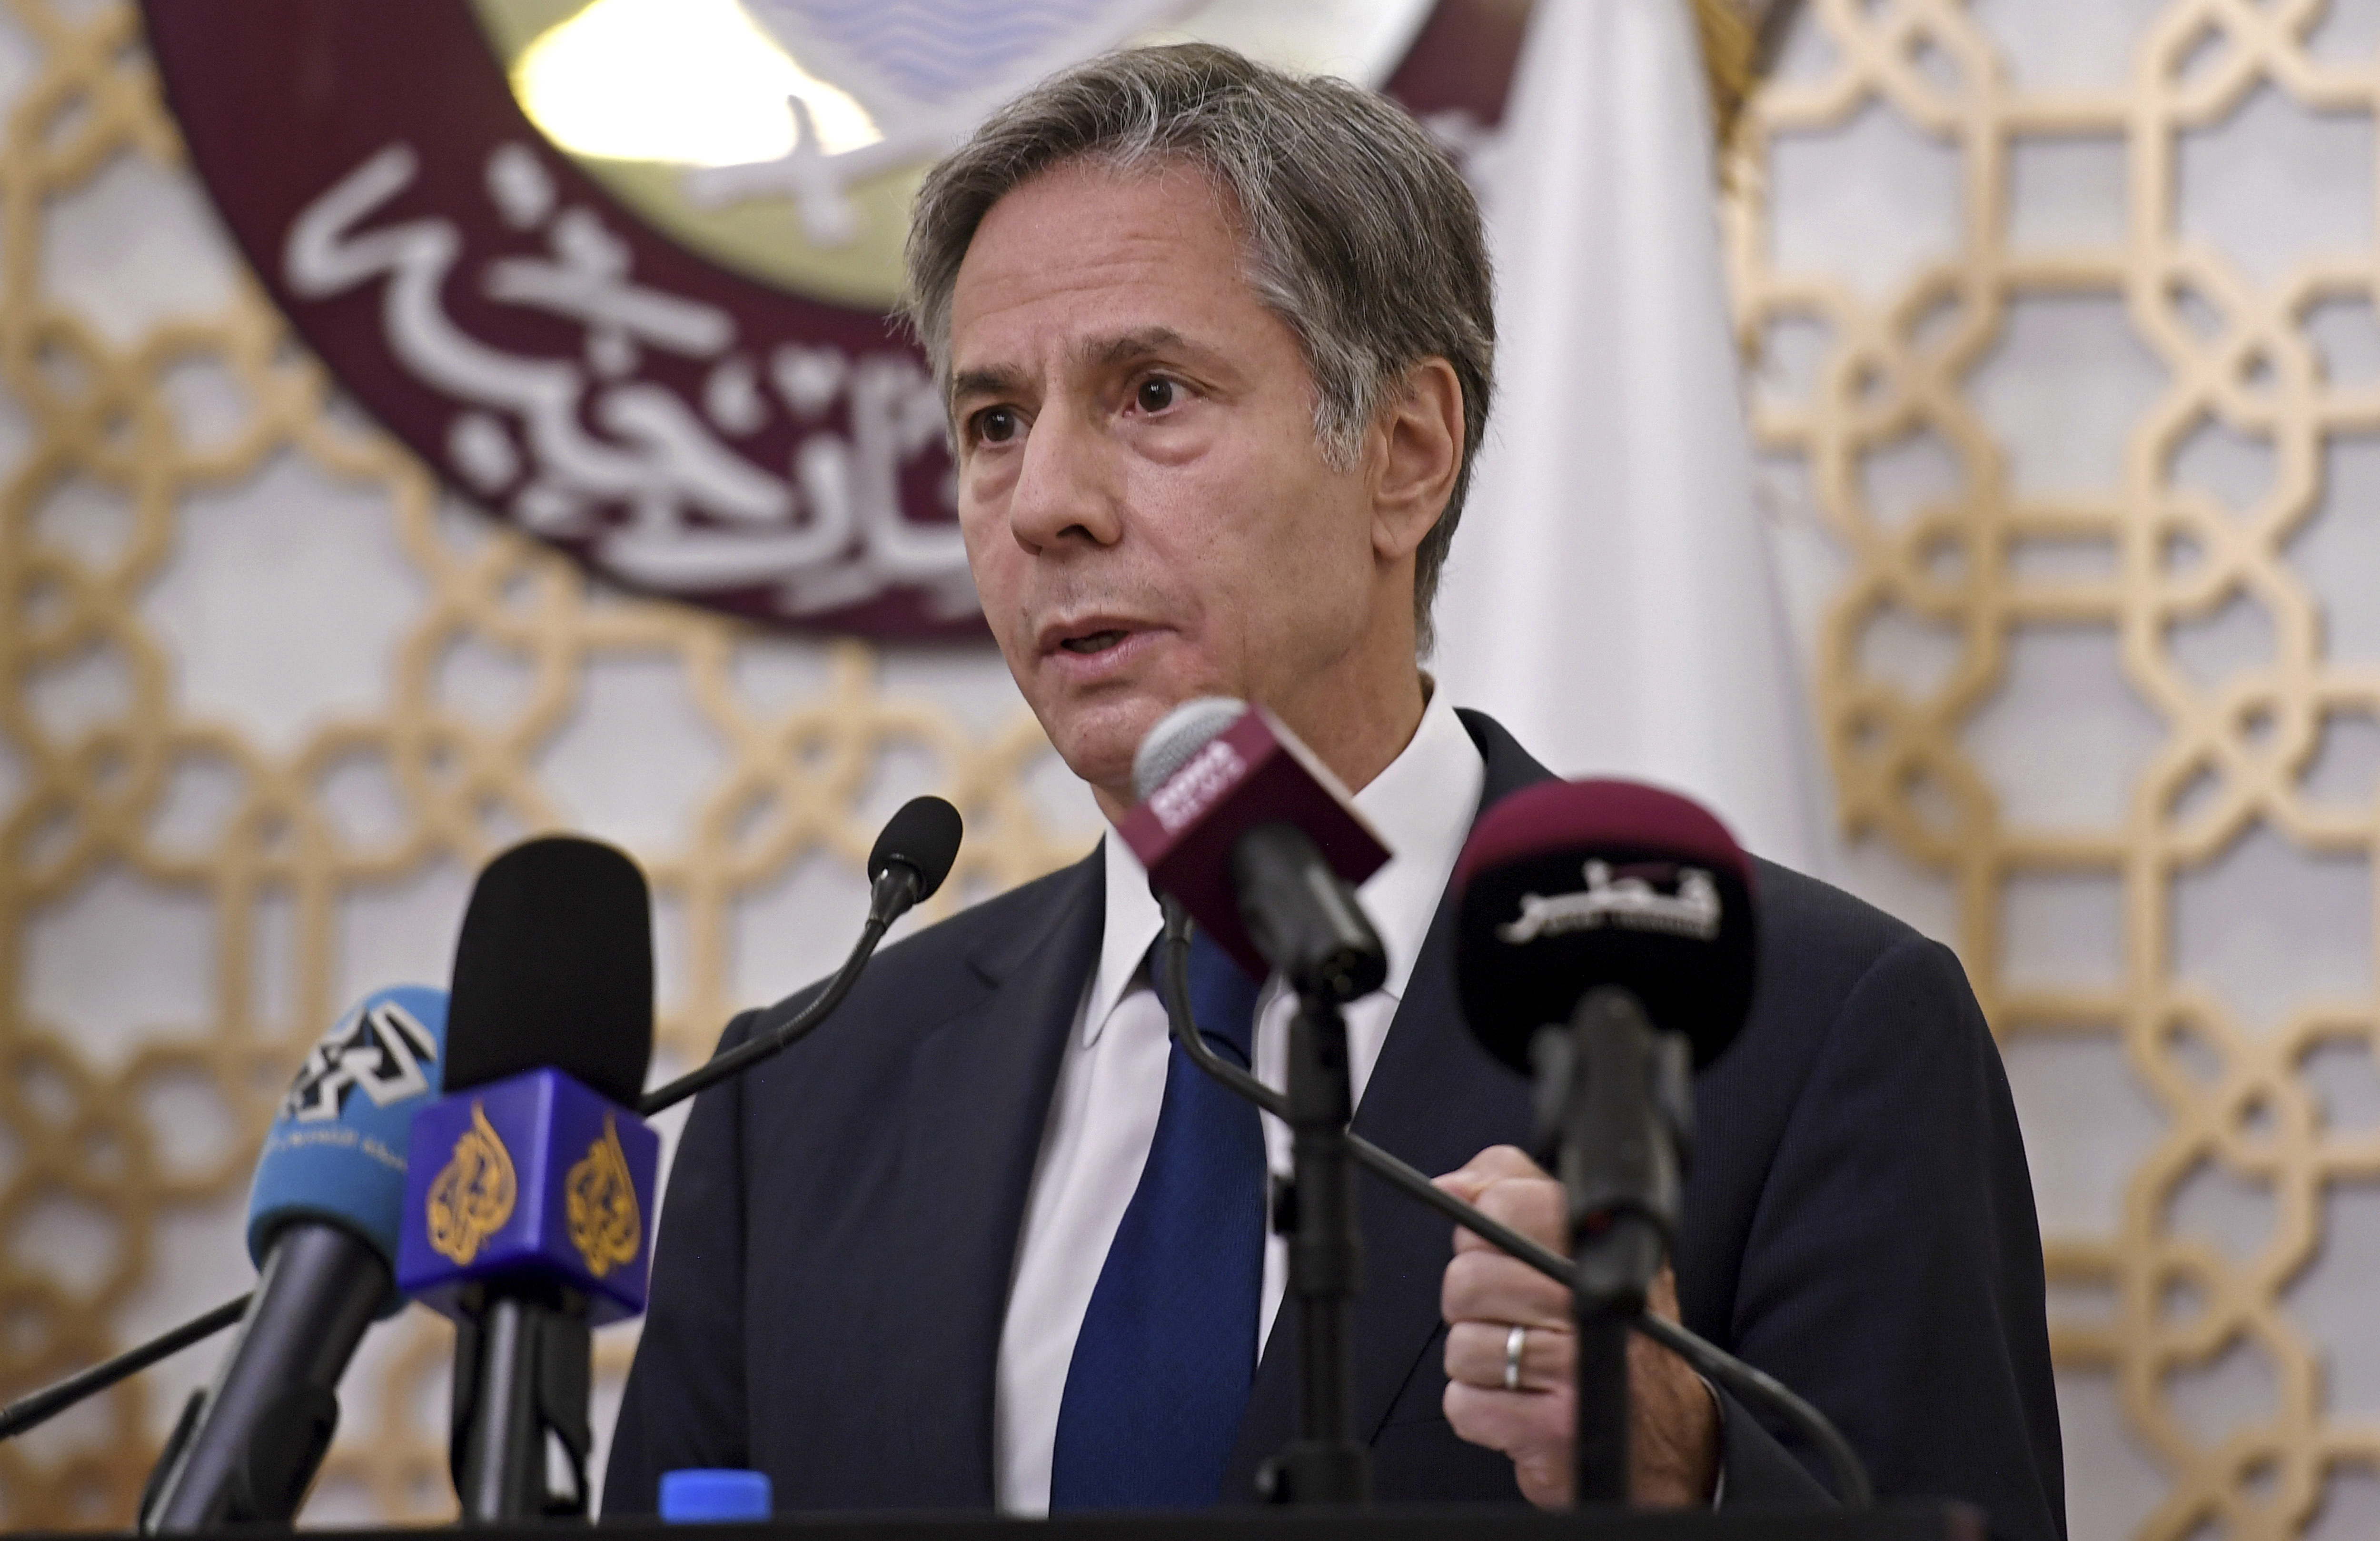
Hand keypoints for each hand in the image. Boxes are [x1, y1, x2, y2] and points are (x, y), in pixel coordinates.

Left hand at [1436, 1145, 1718, 1507]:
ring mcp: (1576, 1370)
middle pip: (1467, 1279)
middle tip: (1513, 1317)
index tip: (1502, 1250)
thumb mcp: (1582, 1245)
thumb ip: (1516, 1192)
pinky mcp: (1552, 1430)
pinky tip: (1519, 1402)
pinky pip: (1464, 1404)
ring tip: (1523, 1363)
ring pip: (1461, 1345)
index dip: (1486, 1229)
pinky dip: (1479, 1409)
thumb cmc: (1610, 1331)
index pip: (1507, 1203)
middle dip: (1473, 1304)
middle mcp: (1596, 1303)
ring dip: (1478, 1361)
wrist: (1663, 1434)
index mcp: (1604, 1246)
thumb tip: (1451, 1187)